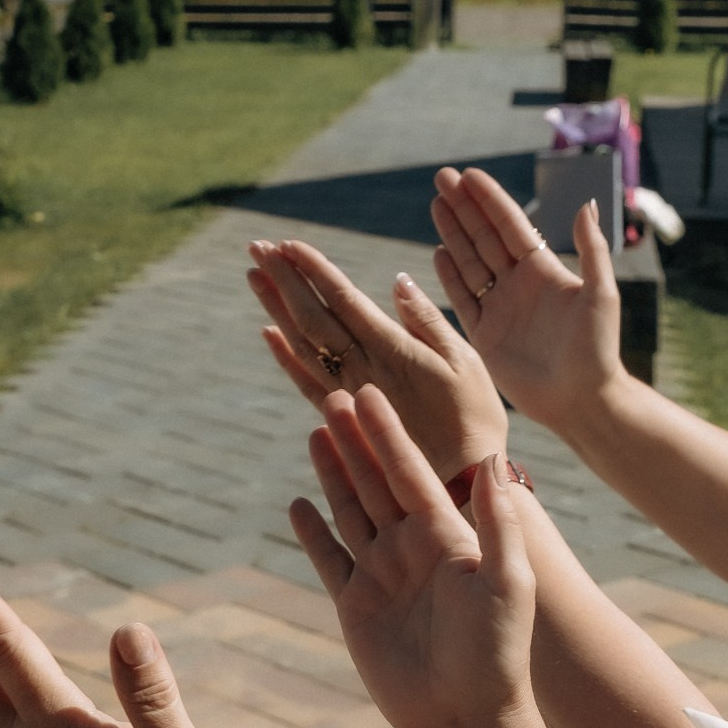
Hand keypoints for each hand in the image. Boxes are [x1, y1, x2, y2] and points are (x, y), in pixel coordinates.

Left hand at [247, 239, 508, 480]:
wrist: (459, 484)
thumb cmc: (473, 420)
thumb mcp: (464, 362)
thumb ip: (427, 322)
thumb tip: (397, 282)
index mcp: (392, 349)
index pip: (342, 299)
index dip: (313, 270)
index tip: (288, 244)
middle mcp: (362, 369)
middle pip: (313, 316)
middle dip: (283, 279)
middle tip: (257, 247)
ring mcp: (347, 394)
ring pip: (302, 343)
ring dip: (276, 307)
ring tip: (254, 275)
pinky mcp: (345, 417)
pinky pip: (305, 382)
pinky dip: (284, 355)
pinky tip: (268, 332)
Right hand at [288, 387, 535, 727]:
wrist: (465, 715)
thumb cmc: (497, 650)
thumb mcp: (508, 579)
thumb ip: (497, 521)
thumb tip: (495, 460)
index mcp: (448, 535)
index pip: (411, 473)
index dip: (389, 435)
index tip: (371, 394)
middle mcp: (412, 547)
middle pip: (376, 482)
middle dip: (356, 441)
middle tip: (332, 394)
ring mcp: (382, 574)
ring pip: (350, 511)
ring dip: (333, 473)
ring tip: (315, 431)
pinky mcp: (356, 605)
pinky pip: (329, 559)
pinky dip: (313, 533)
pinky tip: (298, 502)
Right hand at [430, 168, 624, 428]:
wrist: (582, 400)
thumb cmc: (598, 348)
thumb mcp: (601, 294)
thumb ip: (591, 249)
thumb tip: (587, 202)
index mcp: (545, 270)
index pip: (511, 225)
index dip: (489, 200)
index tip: (468, 174)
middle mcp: (519, 285)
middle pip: (485, 237)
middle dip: (464, 207)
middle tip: (441, 177)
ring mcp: (501, 309)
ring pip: (470, 262)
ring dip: (453, 233)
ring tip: (435, 204)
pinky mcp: (486, 336)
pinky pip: (463, 299)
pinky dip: (450, 276)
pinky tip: (437, 252)